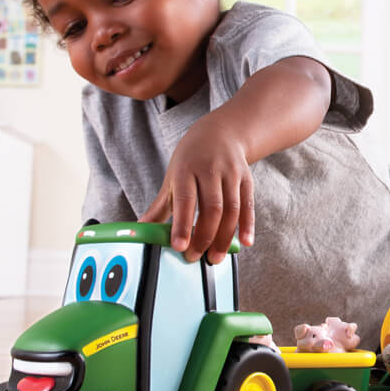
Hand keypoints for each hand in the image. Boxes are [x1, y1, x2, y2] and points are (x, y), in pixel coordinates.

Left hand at [138, 116, 254, 263]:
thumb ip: (160, 206)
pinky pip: (248, 205)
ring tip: (215, 258)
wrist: (220, 133)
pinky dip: (248, 225)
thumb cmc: (191, 160)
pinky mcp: (246, 178)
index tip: (179, 247)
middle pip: (211, 208)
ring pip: (231, 209)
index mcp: (186, 169)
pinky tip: (245, 242)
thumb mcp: (172, 178)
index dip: (182, 225)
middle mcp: (210, 169)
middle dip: (204, 237)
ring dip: (224, 237)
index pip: (185, 200)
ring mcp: (230, 173)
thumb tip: (141, 229)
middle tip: (195, 258)